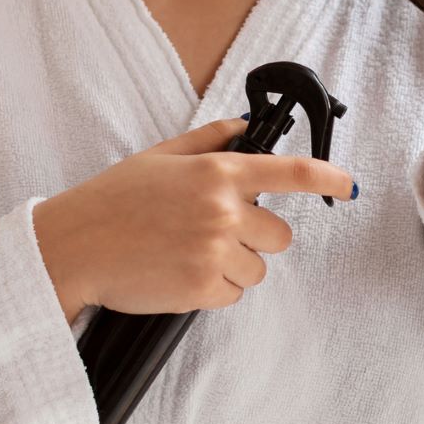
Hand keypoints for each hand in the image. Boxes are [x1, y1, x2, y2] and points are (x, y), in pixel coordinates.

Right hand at [36, 117, 356, 315]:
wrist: (74, 246)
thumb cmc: (112, 200)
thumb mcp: (160, 156)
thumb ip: (209, 141)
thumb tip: (244, 128)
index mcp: (217, 172)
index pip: (291, 172)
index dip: (328, 177)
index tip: (348, 184)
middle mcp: (223, 209)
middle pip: (280, 235)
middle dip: (255, 237)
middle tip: (213, 233)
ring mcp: (215, 251)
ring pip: (257, 269)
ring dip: (233, 266)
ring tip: (188, 254)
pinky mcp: (203, 288)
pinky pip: (233, 295)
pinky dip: (213, 290)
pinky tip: (180, 274)